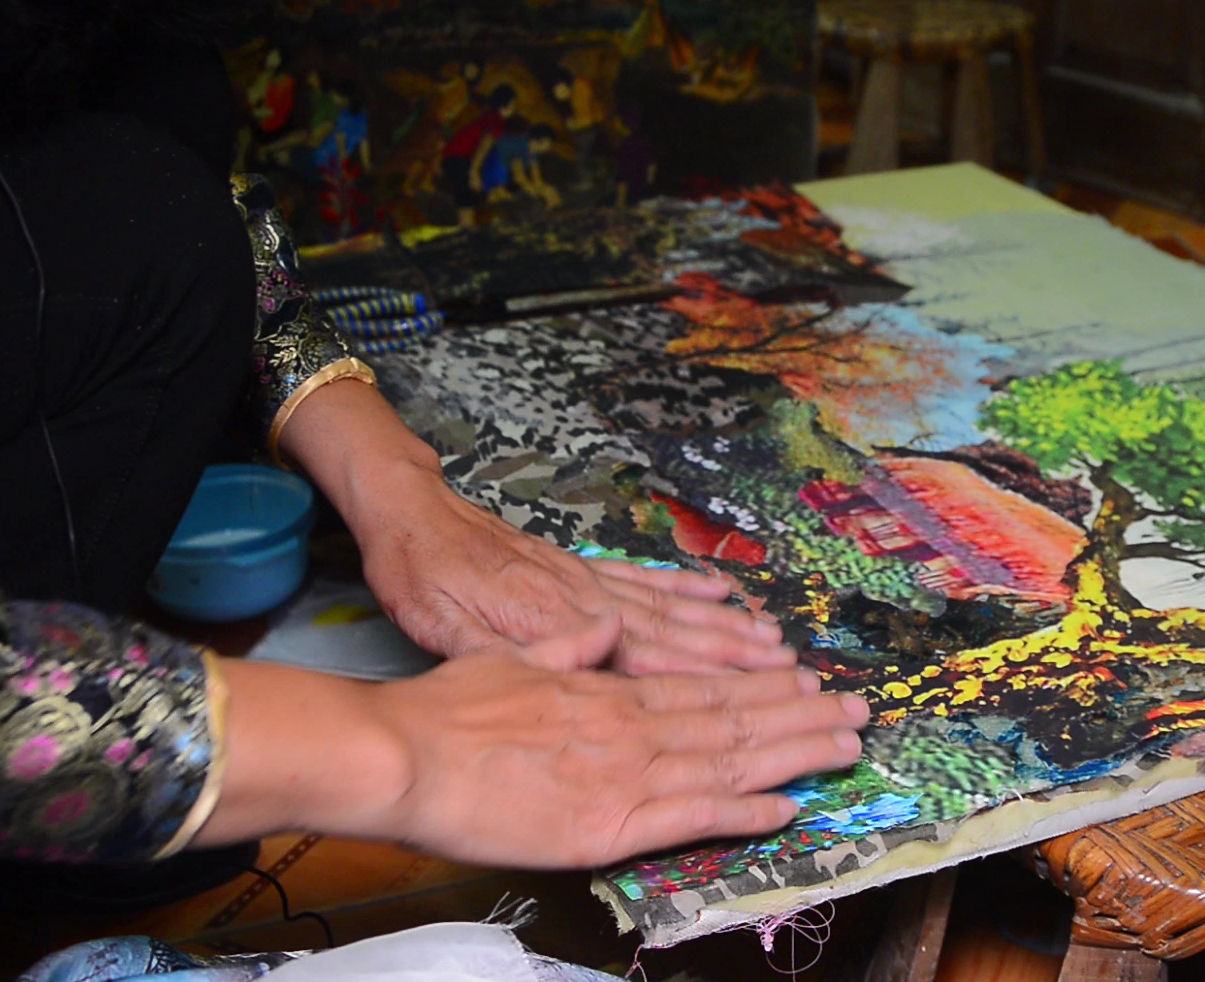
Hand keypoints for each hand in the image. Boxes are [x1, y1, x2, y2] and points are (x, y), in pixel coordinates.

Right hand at [200, 649, 869, 868]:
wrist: (403, 753)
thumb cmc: (445, 709)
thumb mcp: (514, 659)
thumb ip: (571, 649)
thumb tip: (610, 628)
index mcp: (609, 691)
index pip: (704, 687)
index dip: (763, 686)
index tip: (808, 681)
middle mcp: (631, 727)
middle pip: (734, 719)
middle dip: (801, 714)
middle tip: (859, 711)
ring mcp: (625, 775)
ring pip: (729, 760)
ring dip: (793, 753)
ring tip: (846, 746)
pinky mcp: (609, 824)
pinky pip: (692, 816)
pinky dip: (744, 811)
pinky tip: (788, 808)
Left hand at [277, 379, 794, 672]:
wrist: (410, 513)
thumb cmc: (422, 580)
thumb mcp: (448, 631)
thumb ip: (515, 656)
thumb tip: (583, 667)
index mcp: (559, 625)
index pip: (648, 659)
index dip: (708, 677)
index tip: (758, 691)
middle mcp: (588, 600)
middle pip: (678, 634)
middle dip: (739, 658)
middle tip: (795, 675)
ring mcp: (589, 578)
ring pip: (672, 606)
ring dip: (727, 625)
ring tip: (777, 641)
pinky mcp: (580, 564)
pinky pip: (646, 577)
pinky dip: (689, 584)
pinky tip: (723, 589)